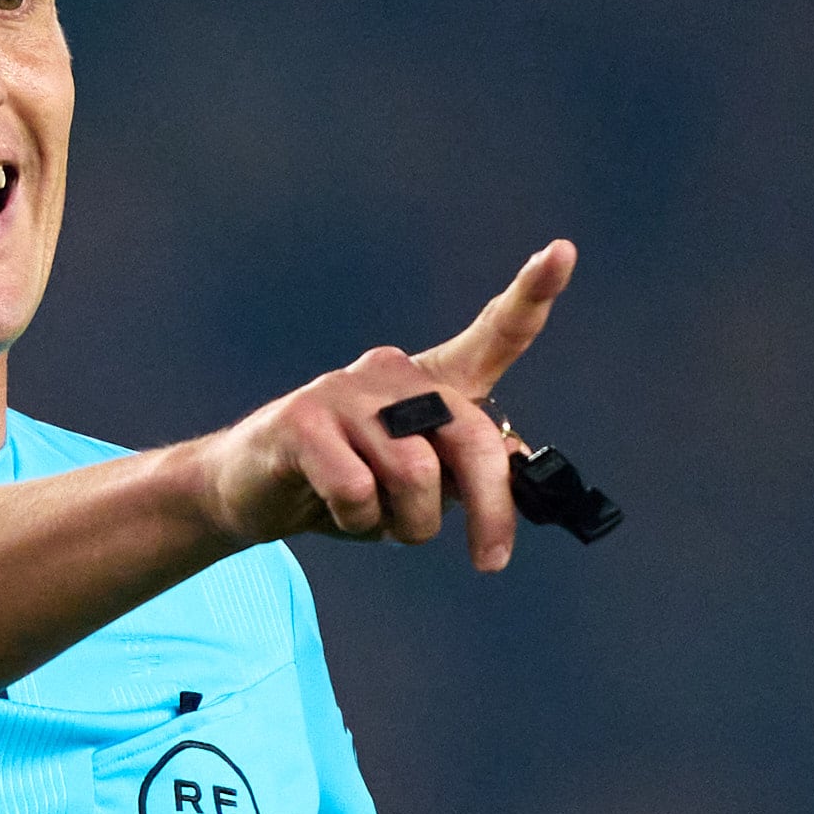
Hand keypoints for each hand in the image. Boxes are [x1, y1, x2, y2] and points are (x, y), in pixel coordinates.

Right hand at [197, 241, 576, 569]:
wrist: (250, 490)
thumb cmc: (345, 483)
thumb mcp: (417, 483)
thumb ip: (463, 472)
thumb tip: (511, 468)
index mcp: (432, 384)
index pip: (492, 335)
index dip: (531, 293)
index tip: (563, 253)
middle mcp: (394, 375)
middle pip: (471, 441)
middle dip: (489, 512)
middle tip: (490, 561)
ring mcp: (347, 392)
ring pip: (415, 475)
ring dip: (406, 525)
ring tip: (378, 522)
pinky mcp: (303, 421)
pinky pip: (357, 489)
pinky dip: (356, 521)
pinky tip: (336, 509)